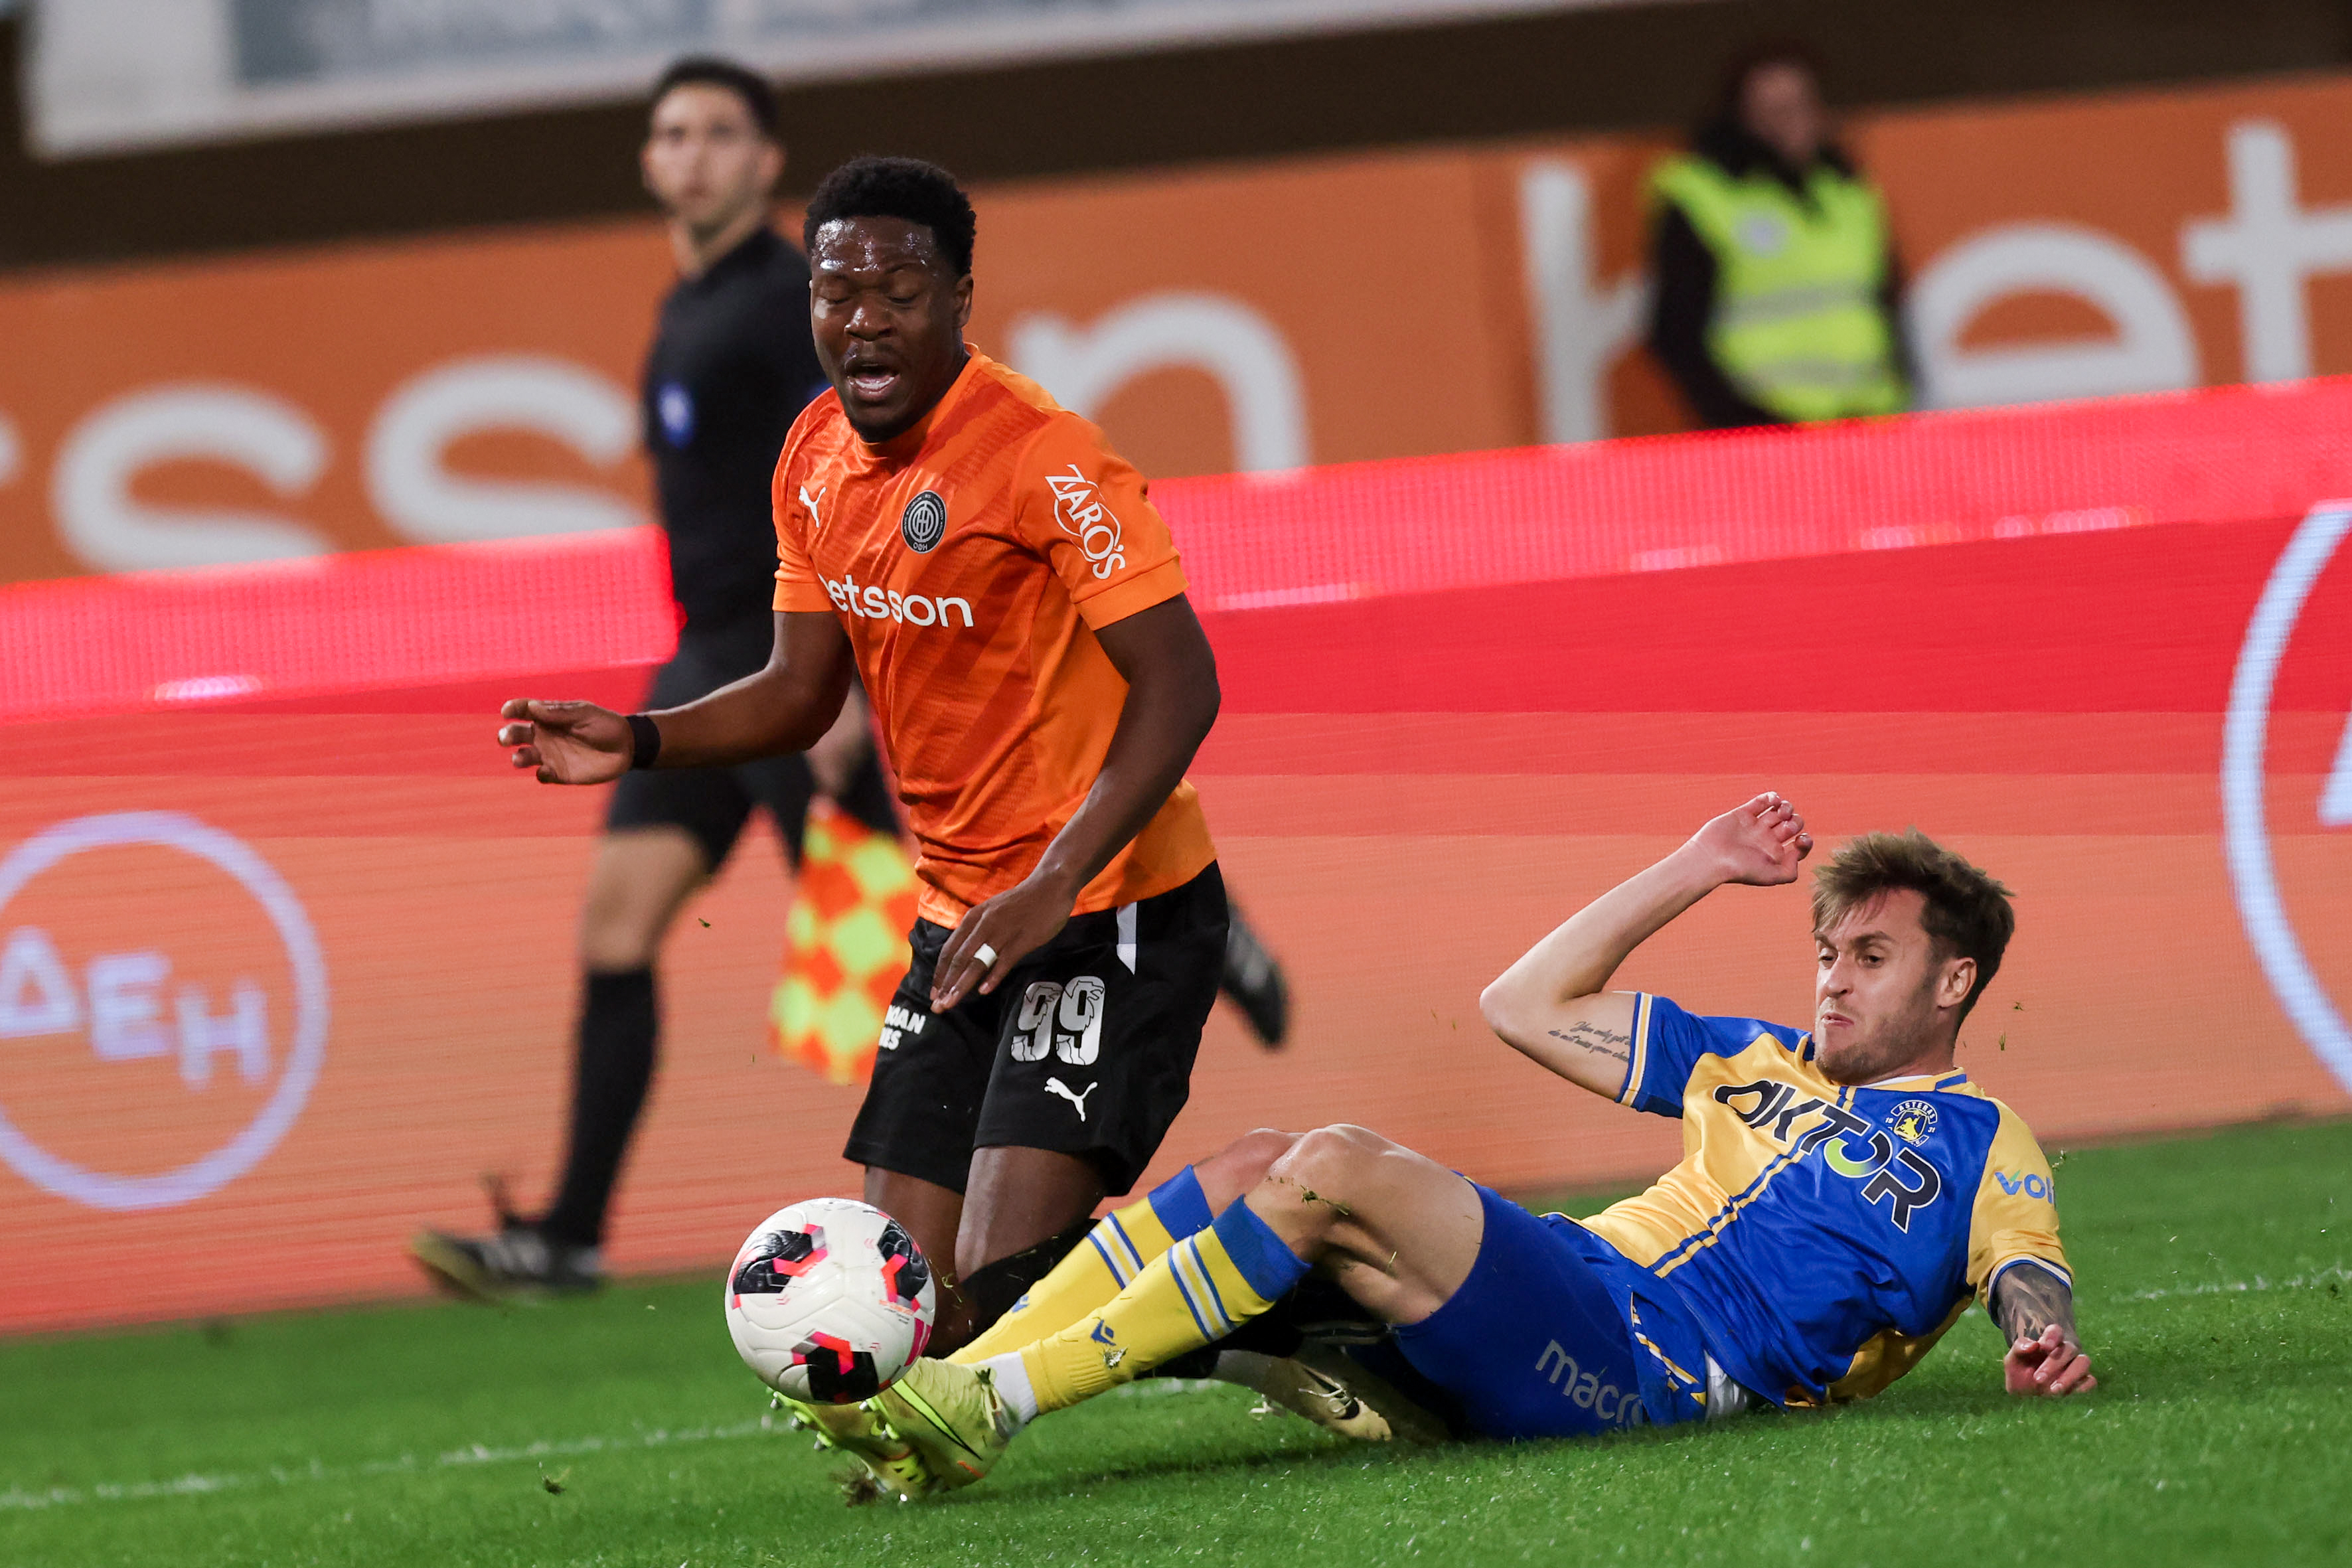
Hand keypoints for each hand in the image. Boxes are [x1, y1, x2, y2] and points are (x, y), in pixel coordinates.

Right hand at [497, 699, 633, 784]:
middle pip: (516, 734)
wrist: (626, 748)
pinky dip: (541, 775)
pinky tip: (547, 771)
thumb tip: (533, 707)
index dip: (512, 709)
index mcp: (549, 716)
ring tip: (521, 758)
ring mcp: (550, 755)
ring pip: (523, 757)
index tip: (506, 711)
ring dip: (518, 758)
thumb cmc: (605, 725)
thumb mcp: (585, 714)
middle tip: (506, 738)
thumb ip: (560, 712)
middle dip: (507, 735)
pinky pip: (542, 776)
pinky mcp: (559, 773)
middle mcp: (545, 735)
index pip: (524, 710)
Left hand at [931, 870, 1079, 1010]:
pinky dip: (993, 976)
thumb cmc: (1020, 903)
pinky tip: (984, 991)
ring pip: (977, 962)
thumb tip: (964, 959)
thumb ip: (977, 933)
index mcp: (973, 918)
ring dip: (962, 985)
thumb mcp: (991, 913)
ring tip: (951, 1003)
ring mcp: (1003, 932)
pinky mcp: (1023, 938)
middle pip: (959, 959)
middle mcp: (984, 924)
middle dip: (946, 985)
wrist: (1050, 886)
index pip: (950, 950)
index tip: (934, 994)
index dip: (940, 974)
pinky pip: (1005, 960)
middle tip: (938, 1007)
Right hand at [1684, 792, 1812, 886]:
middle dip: (1795, 822)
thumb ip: (1791, 871)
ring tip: (1781, 812)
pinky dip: (1771, 797)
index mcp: (1774, 855)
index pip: (1799, 845)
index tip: (1800, 840)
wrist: (1712, 858)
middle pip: (1791, 825)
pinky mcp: (1742, 814)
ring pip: (1778, 811)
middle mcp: (1766, 840)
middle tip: (1787, 826)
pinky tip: (1773, 800)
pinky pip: (1761, 801)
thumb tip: (1797, 853)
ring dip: (1787, 807)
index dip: (1806, 841)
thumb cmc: (1740, 870)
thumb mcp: (1772, 877)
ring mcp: (1754, 826)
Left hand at [2004, 1322, 2096, 1396]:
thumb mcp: (2013, 1359)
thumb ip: (2020, 1348)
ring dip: (2070, 1376)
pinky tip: (2067, 1393)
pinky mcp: (2081, 1381)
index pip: (2056, 1331)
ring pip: (2084, 1362)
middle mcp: (2065, 1351)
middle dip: (2053, 1364)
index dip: (2053, 1336)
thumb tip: (2033, 1345)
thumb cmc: (2020, 1368)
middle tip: (2037, 1378)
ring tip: (2053, 1390)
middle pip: (2069, 1349)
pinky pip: (2091, 1380)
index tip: (2044, 1347)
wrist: (2024, 1388)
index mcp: (2048, 1341)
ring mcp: (2075, 1365)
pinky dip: (2082, 1386)